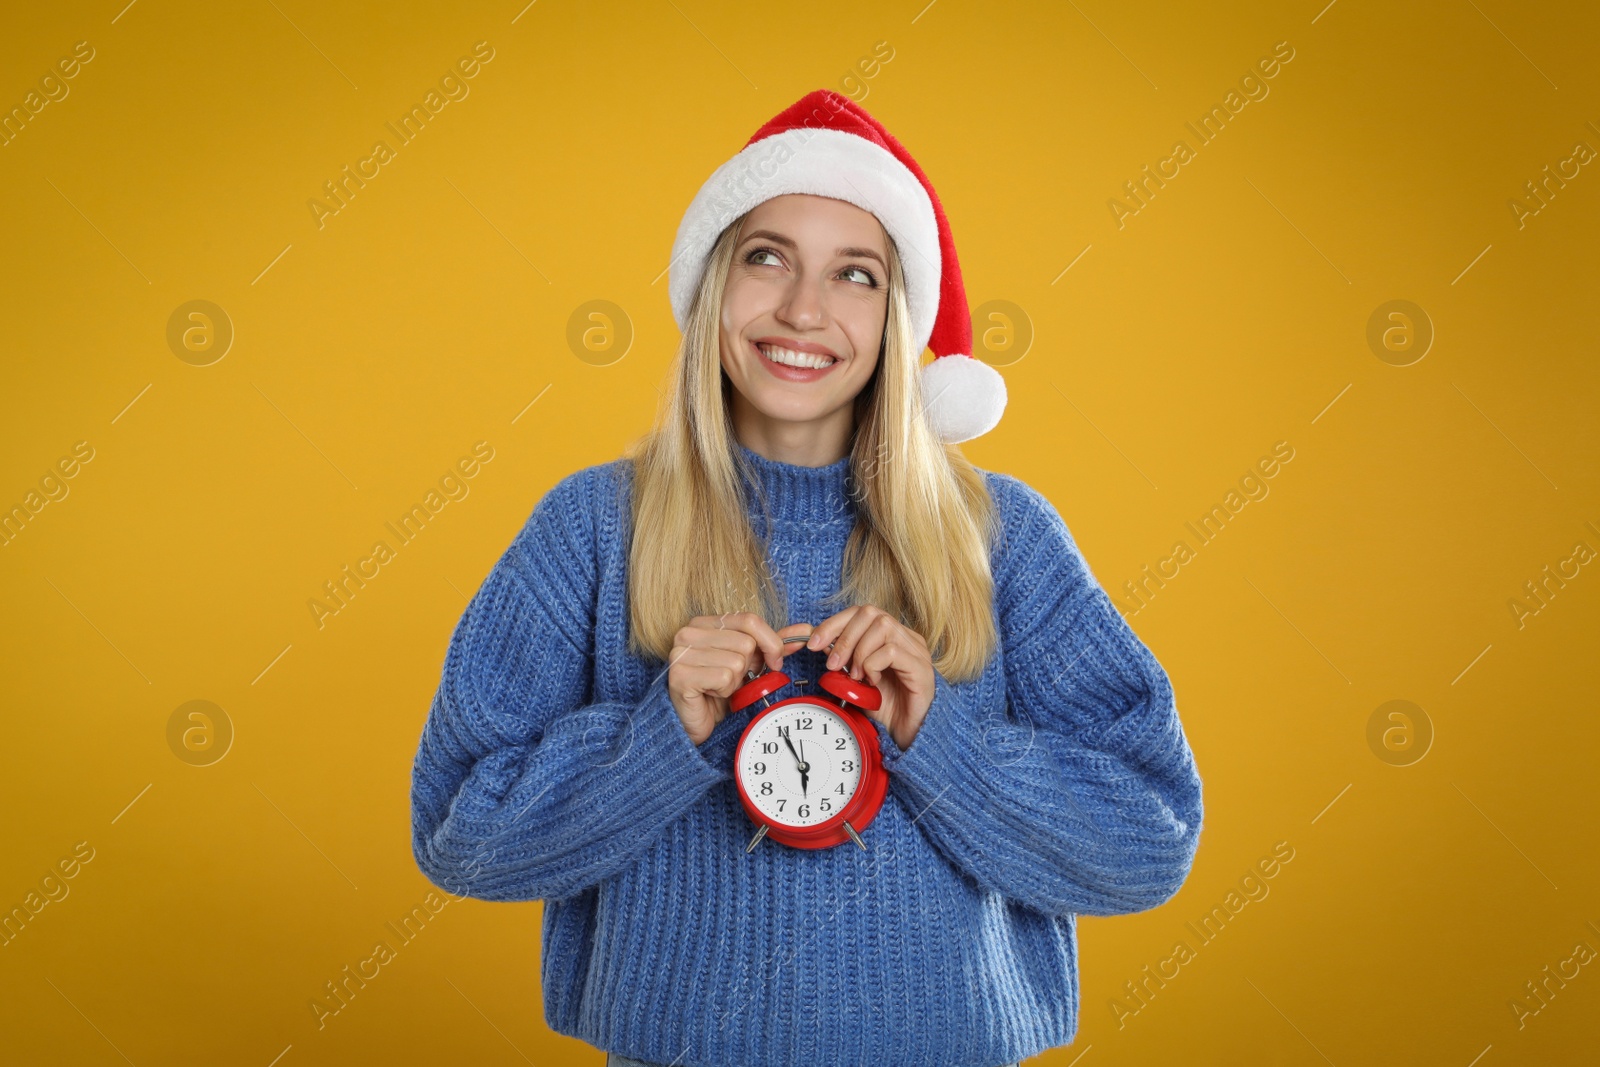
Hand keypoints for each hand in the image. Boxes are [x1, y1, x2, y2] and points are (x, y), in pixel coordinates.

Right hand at [667, 612, 810, 745]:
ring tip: (719, 687)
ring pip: (737, 662)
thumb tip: (804, 631)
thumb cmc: (719, 689)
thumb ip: (773, 645)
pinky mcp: (680, 674)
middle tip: (732, 679)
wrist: (695, 721)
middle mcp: (689, 632)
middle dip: (747, 667)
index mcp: (704, 622)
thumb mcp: (749, 662)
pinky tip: (712, 694)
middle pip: (745, 643)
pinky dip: (725, 691)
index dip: (770, 642)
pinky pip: (725, 677)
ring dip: (735, 681)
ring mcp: (681, 653)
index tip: (773, 662)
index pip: (750, 620)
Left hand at [805, 606, 933, 751]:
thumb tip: (816, 640)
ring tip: (856, 676)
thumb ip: (839, 657)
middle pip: (870, 613)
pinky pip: (892, 651)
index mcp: (890, 636)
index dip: (834, 623)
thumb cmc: (884, 706)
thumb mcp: (853, 678)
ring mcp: (916, 651)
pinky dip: (873, 665)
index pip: (860, 612)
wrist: (905, 734)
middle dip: (844, 637)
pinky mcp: (921, 668)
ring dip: (860, 652)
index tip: (814, 643)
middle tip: (833, 664)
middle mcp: (905, 637)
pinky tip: (872, 682)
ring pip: (882, 626)